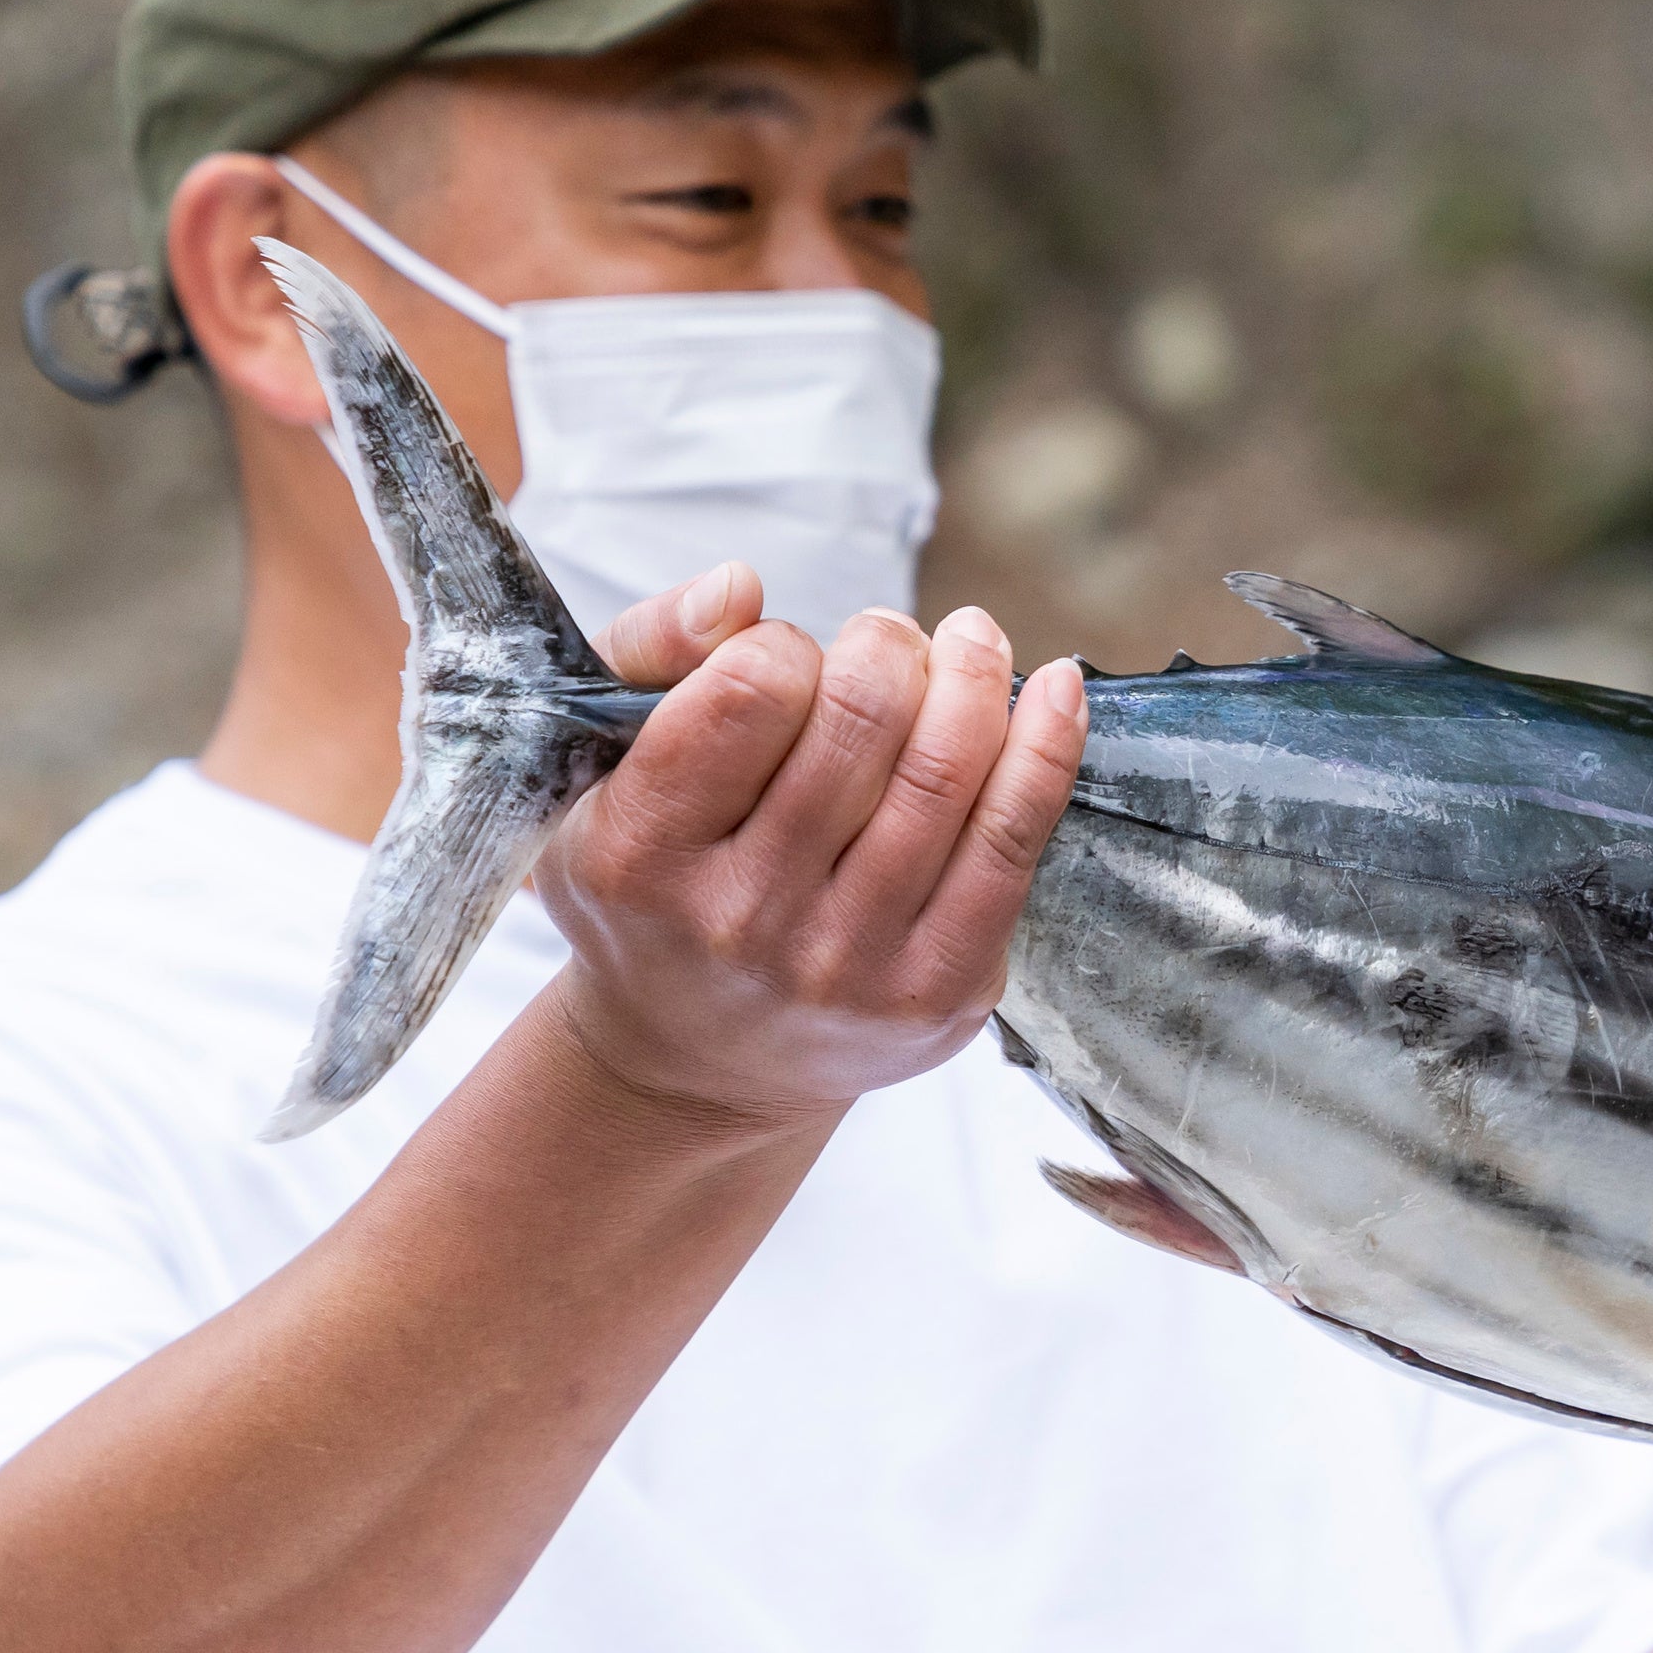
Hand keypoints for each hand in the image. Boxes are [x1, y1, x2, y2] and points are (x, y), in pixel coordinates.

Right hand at [533, 566, 1087, 1130]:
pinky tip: (1058, 691)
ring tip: (971, 642)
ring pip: (948, 772)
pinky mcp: (938, 991)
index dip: (785, 645)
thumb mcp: (594, 771)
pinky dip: (1047, 748)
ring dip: (976, 676)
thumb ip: (650, 653)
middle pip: (863, 719)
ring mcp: (849, 965)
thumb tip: (740, 588)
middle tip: (890, 640)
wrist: (695, 1064)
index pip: (752, 690)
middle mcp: (744, 919)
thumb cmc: (651, 889)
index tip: (785, 661)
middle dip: (892, 648)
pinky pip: (1013, 843)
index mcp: (643, 854)